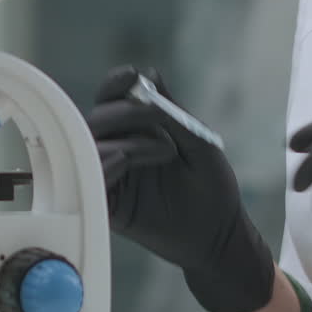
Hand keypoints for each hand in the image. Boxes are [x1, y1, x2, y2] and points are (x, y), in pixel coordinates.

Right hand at [87, 65, 273, 311]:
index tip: (131, 76)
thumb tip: (149, 74)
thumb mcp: (199, 143)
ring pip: (91, 147)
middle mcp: (120, 152)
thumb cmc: (213, 191)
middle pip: (97, 120)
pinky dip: (106, 164)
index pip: (113, 101)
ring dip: (124, 139)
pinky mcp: (109, 206)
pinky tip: (129, 161)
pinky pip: (92, 180)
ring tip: (165, 148)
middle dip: (125, 112)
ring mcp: (113, 179)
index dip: (116, 85)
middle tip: (158, 119)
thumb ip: (171, 112)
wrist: (220, 237)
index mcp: (138, 134)